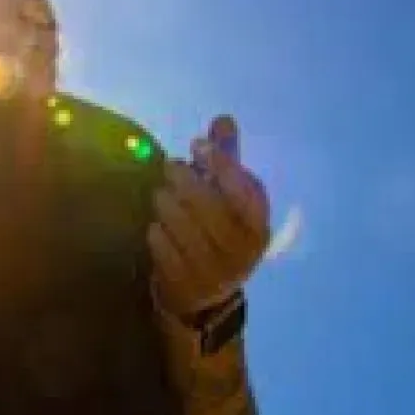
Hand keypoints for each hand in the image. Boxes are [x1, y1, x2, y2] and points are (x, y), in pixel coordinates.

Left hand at [147, 115, 270, 317]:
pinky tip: (157, 227)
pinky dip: (156, 232)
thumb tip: (223, 119)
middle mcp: (242, 252)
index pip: (245, 191)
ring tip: (162, 196)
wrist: (204, 295)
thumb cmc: (216, 232)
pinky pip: (163, 247)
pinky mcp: (185, 285)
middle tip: (171, 167)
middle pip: (209, 206)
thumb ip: (225, 160)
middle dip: (185, 180)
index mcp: (258, 226)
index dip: (222, 164)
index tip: (197, 143)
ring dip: (166, 204)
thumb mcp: (227, 199)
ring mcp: (214, 272)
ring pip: (182, 225)